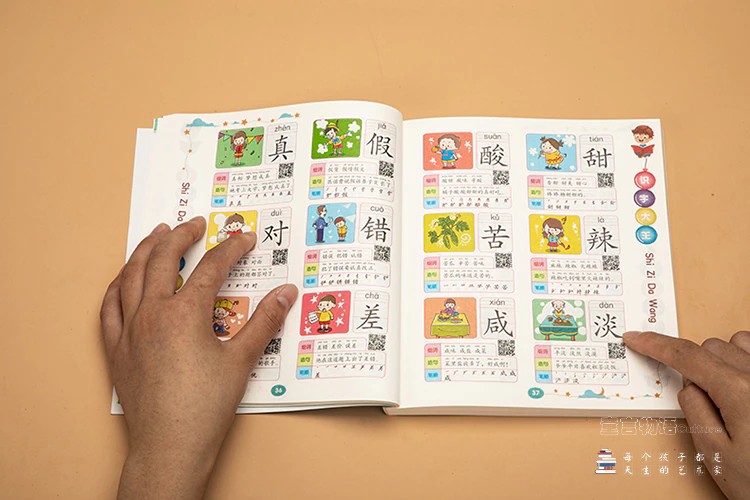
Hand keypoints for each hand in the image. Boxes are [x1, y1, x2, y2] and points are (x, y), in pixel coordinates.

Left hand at [100, 216, 297, 499]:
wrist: (170, 445)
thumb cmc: (205, 406)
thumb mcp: (242, 360)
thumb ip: (265, 322)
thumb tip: (287, 293)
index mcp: (185, 313)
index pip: (212, 267)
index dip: (231, 249)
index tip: (244, 240)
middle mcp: (152, 313)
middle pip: (164, 259)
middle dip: (181, 235)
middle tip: (195, 223)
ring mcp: (129, 329)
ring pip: (131, 276)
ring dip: (145, 250)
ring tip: (156, 234)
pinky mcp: (116, 348)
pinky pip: (109, 306)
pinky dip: (117, 285)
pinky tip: (124, 279)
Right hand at [624, 331, 749, 498]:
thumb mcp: (714, 452)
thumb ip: (693, 409)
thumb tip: (687, 384)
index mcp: (739, 391)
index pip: (686, 356)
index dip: (656, 345)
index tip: (636, 338)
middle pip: (711, 347)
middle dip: (697, 366)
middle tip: (708, 404)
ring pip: (738, 343)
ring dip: (724, 359)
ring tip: (731, 394)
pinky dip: (745, 360)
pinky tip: (746, 386)